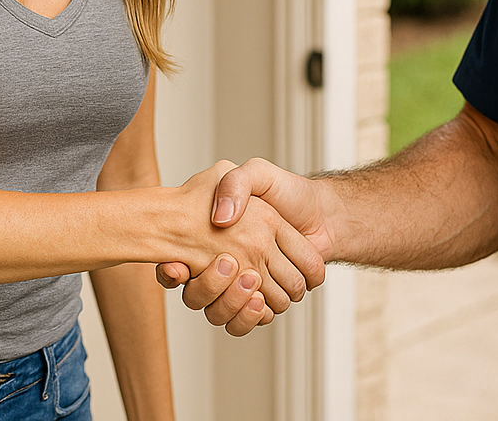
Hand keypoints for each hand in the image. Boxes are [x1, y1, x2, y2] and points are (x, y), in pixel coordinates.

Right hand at [158, 158, 338, 331]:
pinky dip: (252, 315)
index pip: (176, 265)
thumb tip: (221, 218)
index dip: (172, 272)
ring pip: (220, 313)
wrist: (325, 214)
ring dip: (234, 302)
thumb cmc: (289, 193)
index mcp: (215, 239)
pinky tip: (261, 299)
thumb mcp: (258, 174)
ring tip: (251, 279)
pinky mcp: (263, 301)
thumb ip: (236, 182)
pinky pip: (245, 323)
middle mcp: (225, 265)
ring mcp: (243, 286)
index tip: (177, 268)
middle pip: (198, 297)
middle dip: (211, 287)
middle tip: (231, 265)